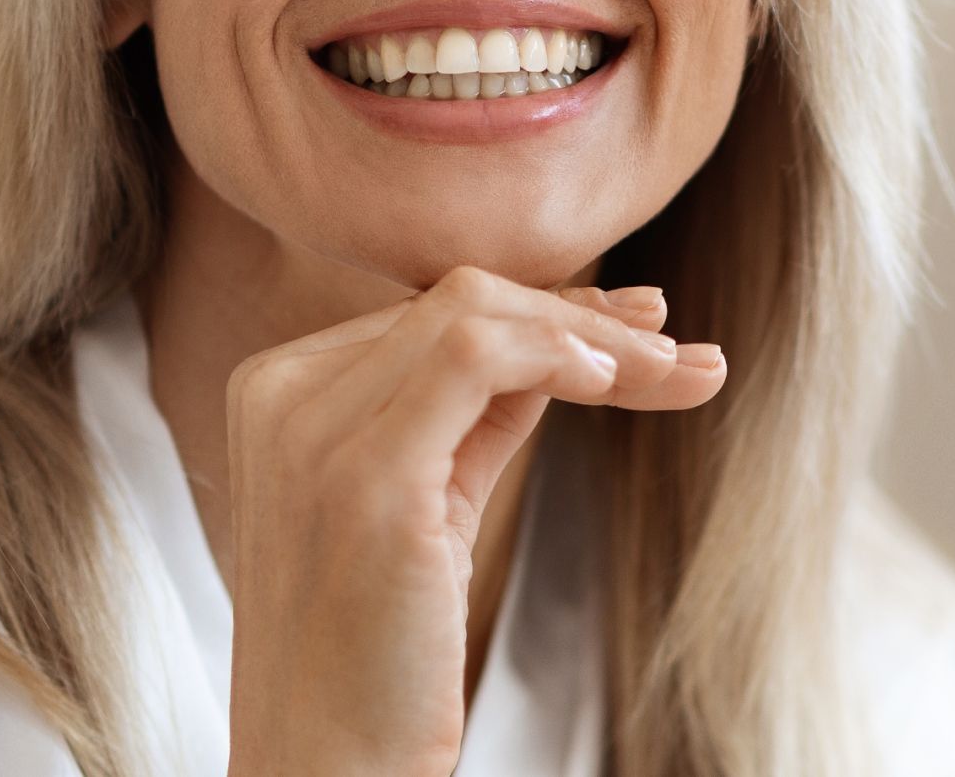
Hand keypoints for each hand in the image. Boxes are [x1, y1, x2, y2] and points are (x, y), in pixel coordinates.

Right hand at [224, 265, 724, 776]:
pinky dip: (554, 349)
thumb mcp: (422, 501)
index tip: (627, 327)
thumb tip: (567, 339)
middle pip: (456, 301)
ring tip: (672, 366)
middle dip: (580, 316)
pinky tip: (611, 378)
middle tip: (674, 347)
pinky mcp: (367, 476)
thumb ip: (472, 414)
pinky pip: (474, 356)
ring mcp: (315, 430)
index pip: (427, 312)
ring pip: (473, 313)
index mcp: (279, 390)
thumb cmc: (373, 653)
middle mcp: (283, 393)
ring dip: (589, 333)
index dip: (539, 312)